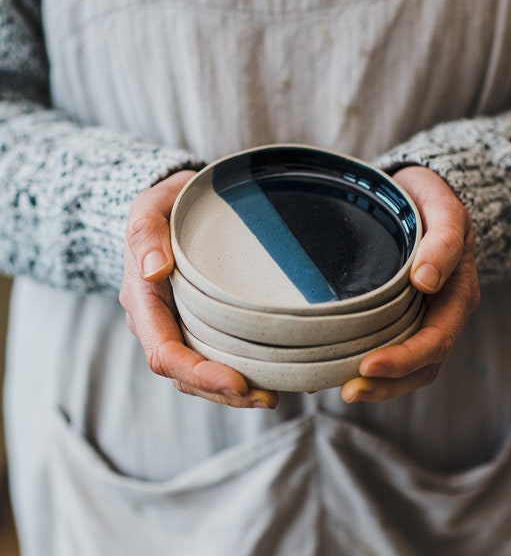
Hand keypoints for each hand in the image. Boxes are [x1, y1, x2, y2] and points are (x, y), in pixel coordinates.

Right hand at [119, 170, 278, 408]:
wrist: (168, 209)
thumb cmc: (161, 208)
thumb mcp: (149, 207)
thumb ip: (146, 234)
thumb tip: (153, 270)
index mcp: (143, 302)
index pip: (164, 353)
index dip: (199, 374)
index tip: (238, 382)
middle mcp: (158, 323)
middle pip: (185, 375)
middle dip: (224, 393)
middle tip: (267, 398)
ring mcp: (178, 325)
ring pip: (199, 373)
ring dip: (233, 392)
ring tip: (271, 396)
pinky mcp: (198, 323)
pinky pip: (213, 356)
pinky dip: (237, 371)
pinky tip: (267, 375)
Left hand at [341, 166, 480, 402]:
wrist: (422, 195)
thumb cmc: (430, 200)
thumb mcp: (443, 208)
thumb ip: (444, 239)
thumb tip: (427, 281)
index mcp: (459, 291)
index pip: (436, 338)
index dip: (405, 358)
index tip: (368, 365)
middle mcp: (445, 311)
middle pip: (424, 363)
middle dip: (389, 383)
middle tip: (349, 392)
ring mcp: (427, 316)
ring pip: (413, 366)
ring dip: (383, 386)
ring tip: (347, 392)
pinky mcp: (408, 315)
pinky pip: (398, 349)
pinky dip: (378, 369)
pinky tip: (345, 370)